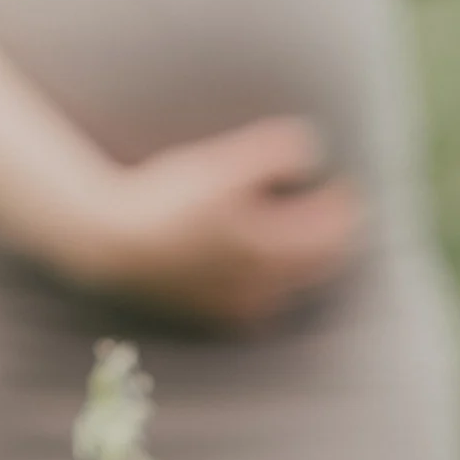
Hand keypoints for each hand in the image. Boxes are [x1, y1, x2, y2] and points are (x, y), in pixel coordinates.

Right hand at [60, 117, 362, 324]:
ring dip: (309, 264)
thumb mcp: (223, 166)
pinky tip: (267, 273)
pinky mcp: (214, 313)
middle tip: (341, 212)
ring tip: (309, 239)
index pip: (332, 229)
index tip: (347, 184)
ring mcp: (239, 302)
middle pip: (321, 264)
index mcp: (271, 246)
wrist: (112, 245)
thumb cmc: (167, 199)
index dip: (345, 205)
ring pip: (294, 287)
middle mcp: (263, 282)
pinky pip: (264, 306)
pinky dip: (277, 287)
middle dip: (336, 236)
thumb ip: (273, 152)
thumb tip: (313, 146)